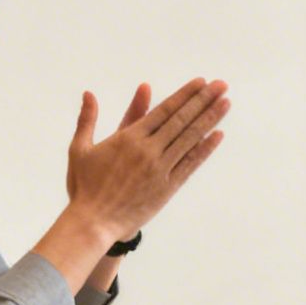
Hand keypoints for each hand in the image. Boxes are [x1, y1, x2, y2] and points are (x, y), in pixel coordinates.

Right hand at [65, 78, 229, 243]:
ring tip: (225, 102)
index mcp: (128, 138)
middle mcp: (148, 151)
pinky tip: (218, 135)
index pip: (163, 110)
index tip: (201, 82)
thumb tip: (88, 93)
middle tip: (221, 85)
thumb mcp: (80, 148)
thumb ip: (87, 119)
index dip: (184, 95)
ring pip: (189, 139)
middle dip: (203, 100)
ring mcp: (160, 169)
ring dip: (210, 120)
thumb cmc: (84, 186)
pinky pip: (190, 165)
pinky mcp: (167, 188)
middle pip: (181, 120)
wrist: (94, 222)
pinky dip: (205, 149)